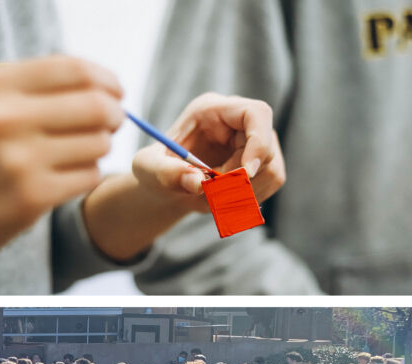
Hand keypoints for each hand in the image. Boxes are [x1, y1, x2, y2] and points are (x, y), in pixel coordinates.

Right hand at [0, 55, 122, 285]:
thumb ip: (28, 88)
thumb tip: (97, 85)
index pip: (76, 70)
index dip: (107, 81)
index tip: (114, 93)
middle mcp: (3, 118)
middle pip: (98, 106)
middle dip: (114, 116)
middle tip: (109, 125)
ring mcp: (18, 159)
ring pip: (99, 144)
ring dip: (96, 150)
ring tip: (70, 157)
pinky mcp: (31, 197)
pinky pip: (89, 177)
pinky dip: (83, 178)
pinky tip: (58, 181)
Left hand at [125, 92, 285, 213]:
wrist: (164, 186)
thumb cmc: (154, 169)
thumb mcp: (147, 168)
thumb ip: (165, 172)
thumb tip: (196, 181)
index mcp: (212, 110)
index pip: (256, 113)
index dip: (258, 142)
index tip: (245, 172)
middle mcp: (240, 122)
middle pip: (267, 146)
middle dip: (239, 177)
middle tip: (209, 192)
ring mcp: (255, 142)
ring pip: (271, 169)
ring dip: (241, 191)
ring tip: (207, 196)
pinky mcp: (264, 163)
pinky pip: (269, 183)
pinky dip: (245, 198)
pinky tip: (220, 199)